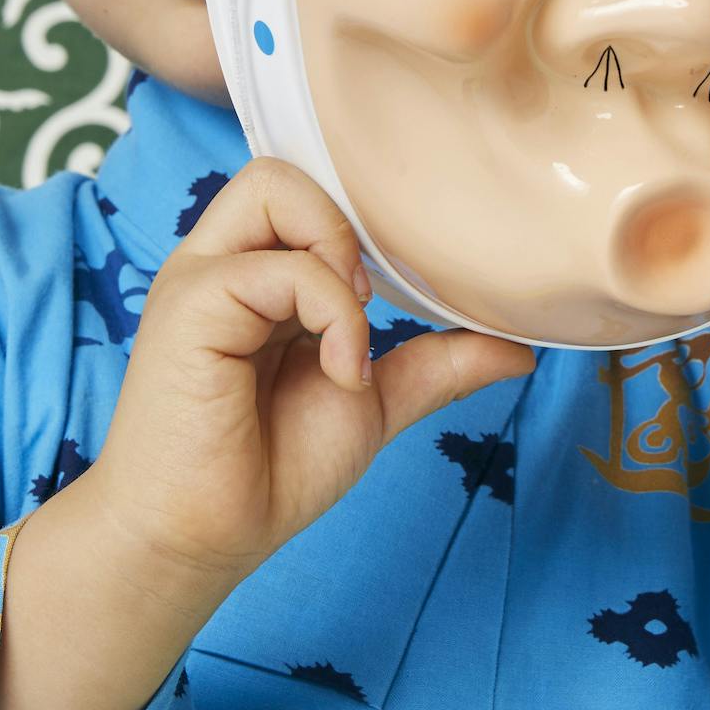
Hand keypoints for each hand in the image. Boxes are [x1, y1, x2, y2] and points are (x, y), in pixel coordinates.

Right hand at [89, 157, 536, 599]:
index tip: (386, 294)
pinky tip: (338, 374)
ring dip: (336, 254)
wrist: (198, 540)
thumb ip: (434, 363)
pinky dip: (331, 314)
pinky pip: (278, 268)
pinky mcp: (189, 307)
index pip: (303, 192)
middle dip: (343, 220)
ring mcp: (200, 280)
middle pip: (282, 168)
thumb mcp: (371, 402)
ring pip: (274, 187)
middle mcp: (221, 264)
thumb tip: (520, 348)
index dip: (355, 222)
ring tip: (348, 337)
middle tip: (366, 302)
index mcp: (253, 276)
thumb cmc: (267, 473)